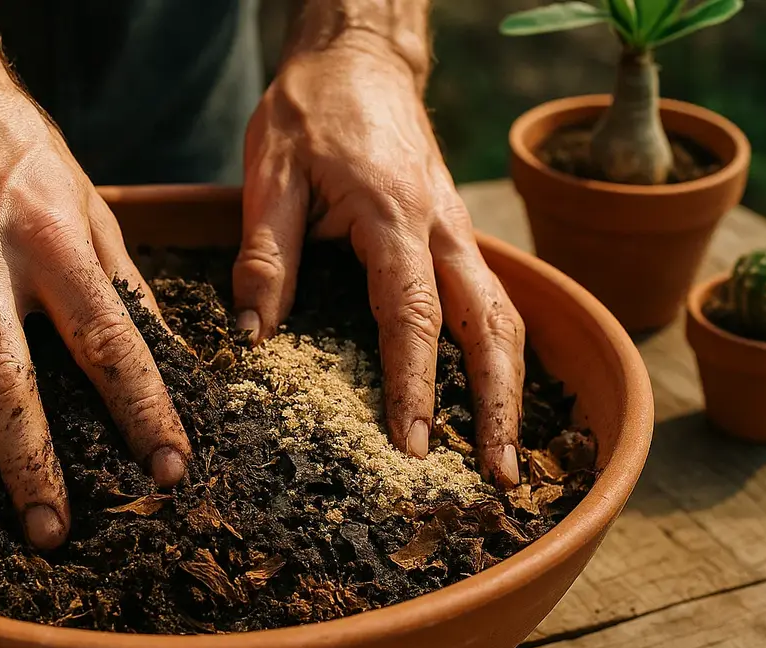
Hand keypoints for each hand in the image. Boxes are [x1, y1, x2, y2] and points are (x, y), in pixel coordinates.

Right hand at [0, 73, 189, 548]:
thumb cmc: (18, 156)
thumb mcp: (88, 203)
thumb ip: (122, 284)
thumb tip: (169, 359)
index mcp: (50, 243)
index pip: (107, 341)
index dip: (142, 409)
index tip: (168, 469)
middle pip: (2, 380)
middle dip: (28, 464)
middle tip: (51, 533)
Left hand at [233, 32, 524, 486]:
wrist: (359, 54)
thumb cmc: (310, 108)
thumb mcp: (268, 171)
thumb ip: (265, 254)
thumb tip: (254, 335)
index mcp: (394, 216)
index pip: (413, 316)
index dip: (415, 386)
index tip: (414, 445)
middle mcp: (441, 228)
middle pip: (489, 326)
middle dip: (499, 405)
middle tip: (501, 476)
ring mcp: (456, 229)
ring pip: (502, 314)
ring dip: (511, 385)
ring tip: (508, 453)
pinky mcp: (454, 231)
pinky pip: (490, 296)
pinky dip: (500, 350)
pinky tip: (493, 392)